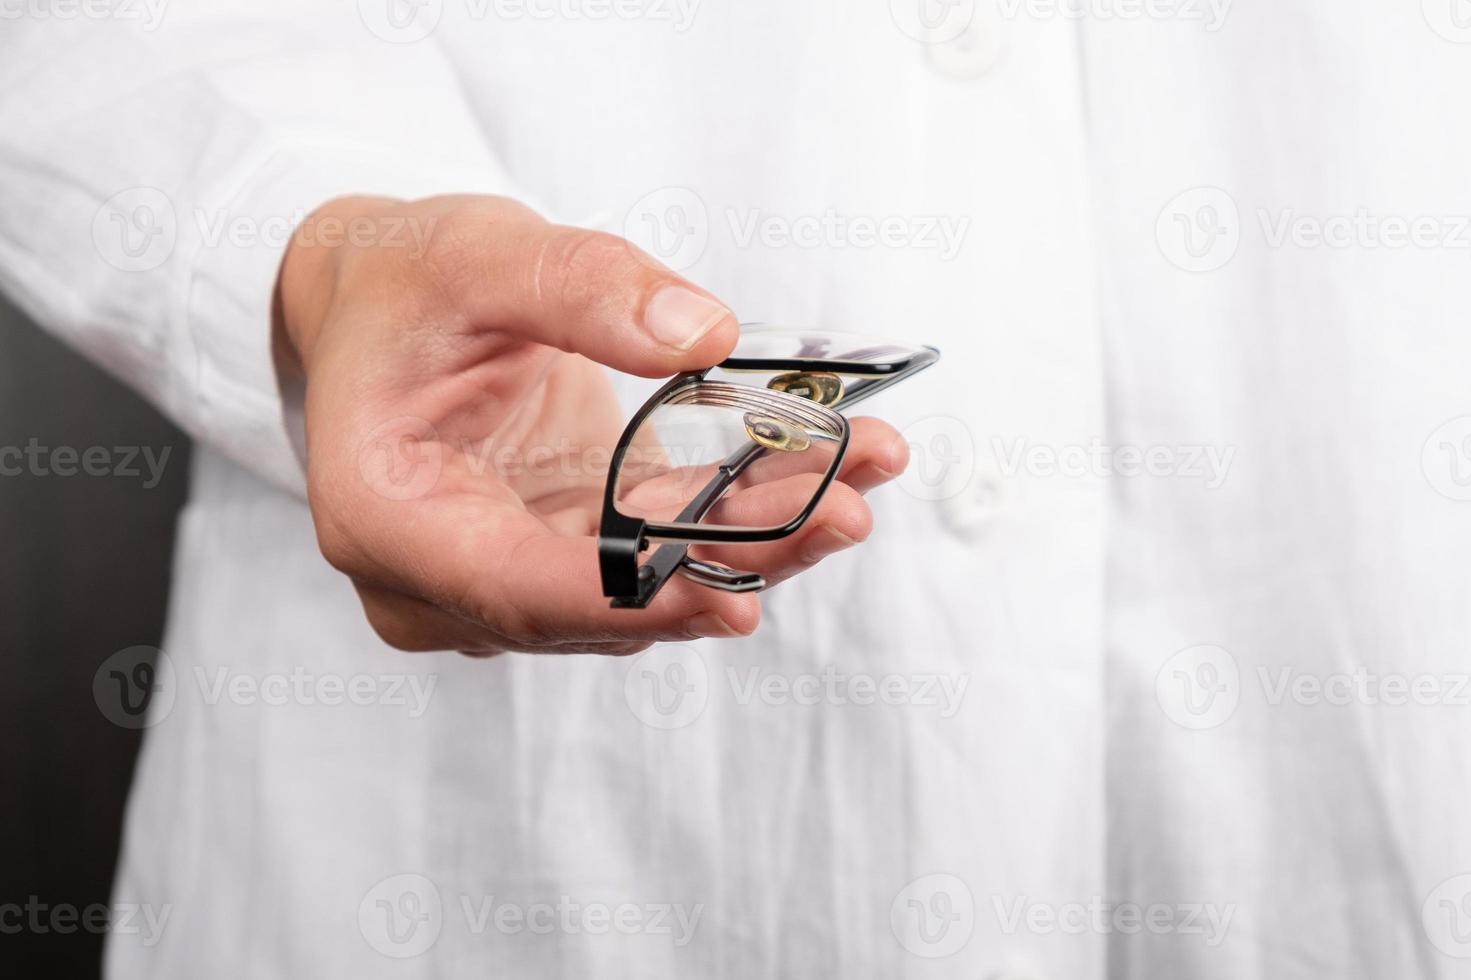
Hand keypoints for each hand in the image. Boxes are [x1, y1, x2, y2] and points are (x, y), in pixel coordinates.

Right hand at [276, 195, 907, 655]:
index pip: (511, 589)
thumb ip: (581, 285)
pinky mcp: (566, 548)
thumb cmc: (405, 283)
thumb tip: (704, 334)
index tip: (733, 597)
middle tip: (844, 514)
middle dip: (732, 564)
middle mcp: (442, 575)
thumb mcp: (477, 252)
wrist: (388, 302)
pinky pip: (661, 550)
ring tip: (860, 481)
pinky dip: (739, 517)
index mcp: (384, 518)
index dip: (629, 600)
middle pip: (601, 604)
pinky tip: (825, 473)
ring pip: (646, 589)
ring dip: (758, 543)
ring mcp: (507, 572)